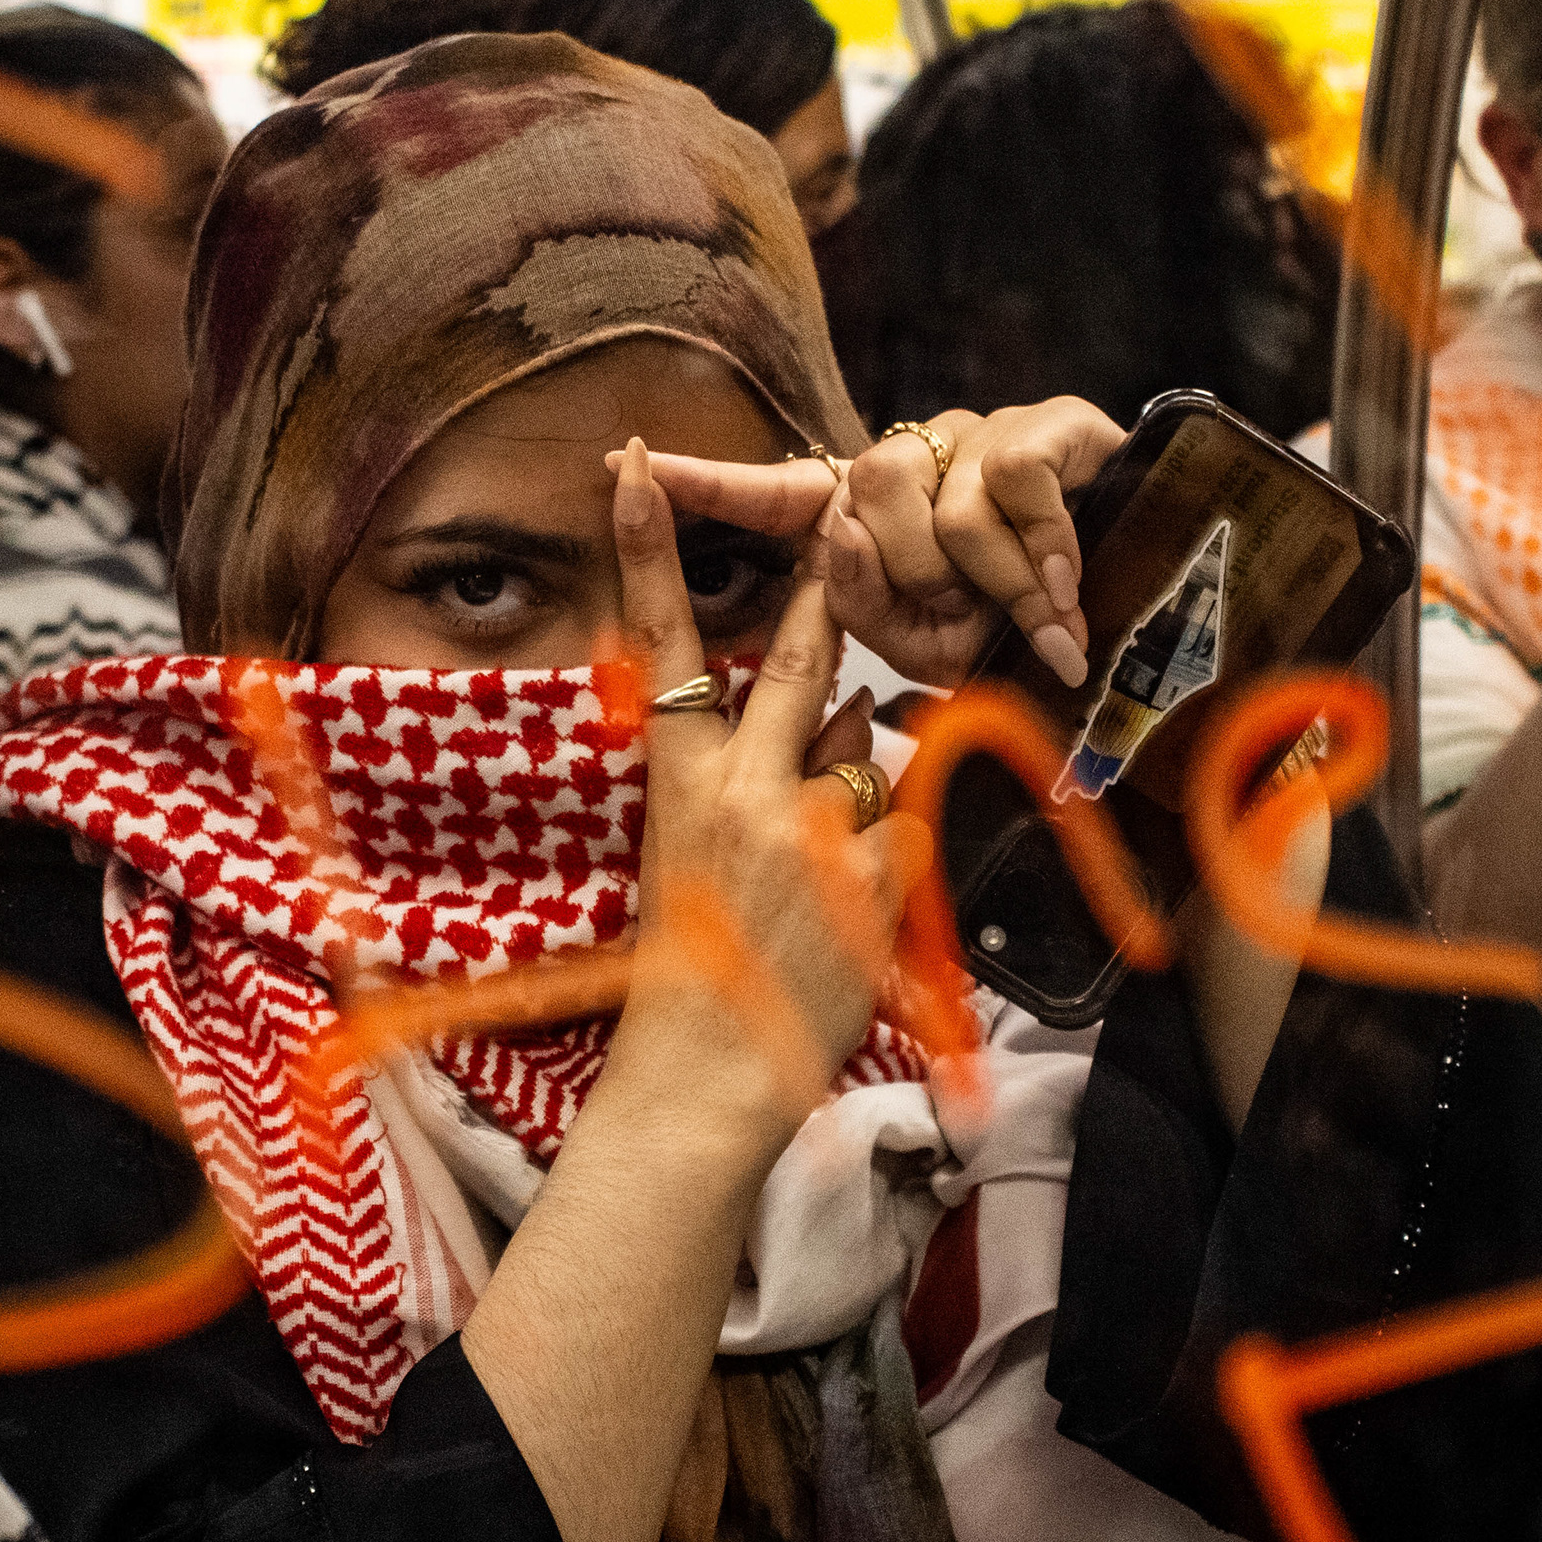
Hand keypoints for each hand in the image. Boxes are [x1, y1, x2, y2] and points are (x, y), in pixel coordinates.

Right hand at [605, 440, 926, 1145]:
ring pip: (867, 752)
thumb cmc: (685, 976)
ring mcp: (812, 829)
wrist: (705, 1075)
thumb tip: (842, 724)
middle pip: (799, 665)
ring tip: (817, 863)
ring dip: (859, 782)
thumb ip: (751, 783)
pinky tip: (858, 908)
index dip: (646, 550)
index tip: (635, 466)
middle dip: (823, 591)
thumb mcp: (686, 859)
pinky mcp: (872, 874)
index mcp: (679, 783)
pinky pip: (906, 828)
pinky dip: (892, 857)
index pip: (661, 646)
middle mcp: (744, 790)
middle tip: (841, 510)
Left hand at [636, 397, 1125, 688]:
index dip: (701, 483)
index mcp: (867, 518)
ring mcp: (976, 431)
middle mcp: (912, 457)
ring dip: (985, 580)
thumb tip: (831, 558)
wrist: (1142, 607)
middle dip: (910, 577)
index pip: (769, 493)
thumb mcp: (928, 648)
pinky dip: (1039, 550)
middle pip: (859, 496)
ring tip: (1029, 621)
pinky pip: (1012, 480)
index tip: (623, 462)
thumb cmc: (1015, 637)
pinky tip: (1065, 589)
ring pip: (938, 498)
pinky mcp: (1048, 424)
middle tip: (962, 621)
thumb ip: (860, 614)